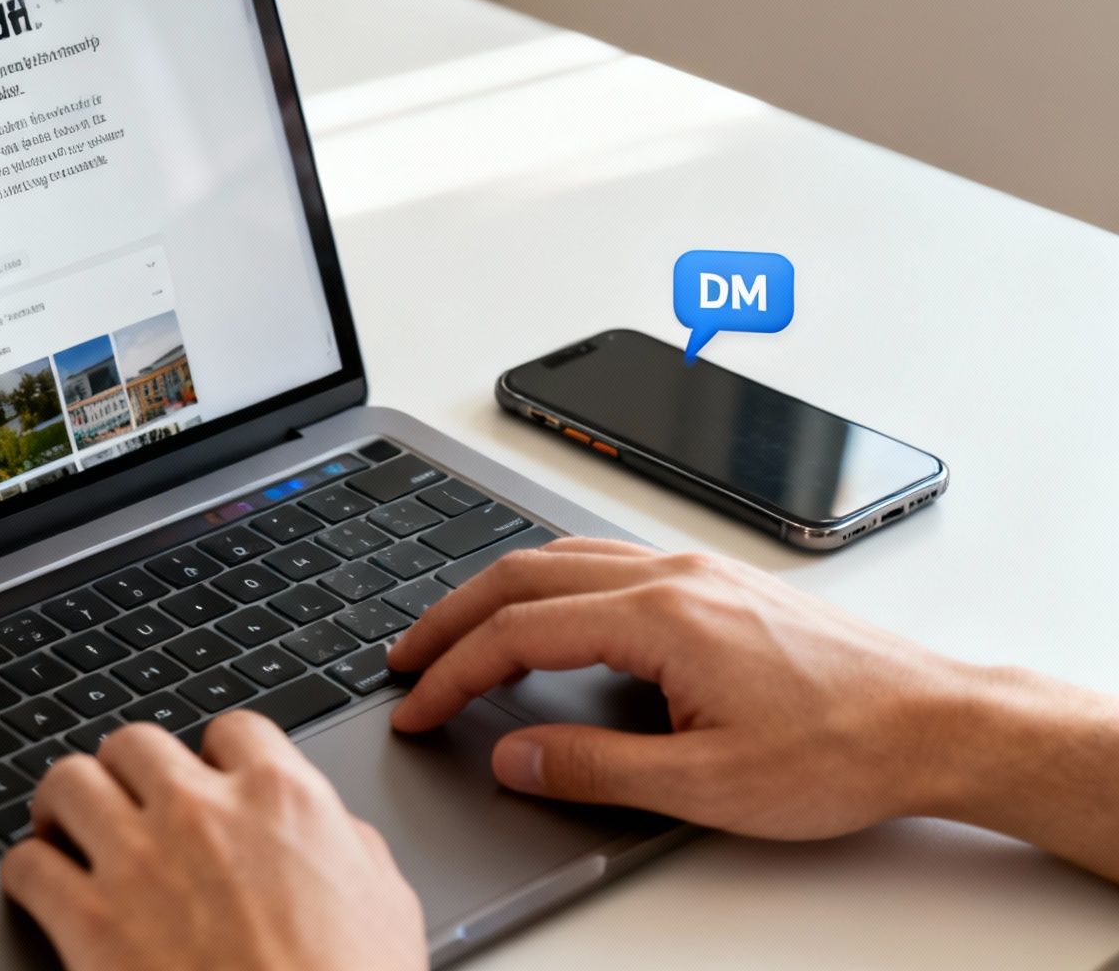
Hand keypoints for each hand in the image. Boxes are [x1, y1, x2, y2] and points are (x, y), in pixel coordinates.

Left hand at [0, 713, 424, 970]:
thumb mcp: (385, 905)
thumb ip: (349, 846)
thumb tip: (333, 831)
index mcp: (283, 801)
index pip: (232, 728)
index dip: (213, 755)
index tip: (204, 778)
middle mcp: (204, 814)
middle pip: (135, 742)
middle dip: (128, 772)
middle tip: (126, 802)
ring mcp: (140, 862)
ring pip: (68, 781)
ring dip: (66, 804)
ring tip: (68, 829)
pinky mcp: (88, 922)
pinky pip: (27, 864)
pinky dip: (28, 873)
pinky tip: (42, 889)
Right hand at [385, 537, 1118, 882]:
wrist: (939, 723)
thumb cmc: (844, 750)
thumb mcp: (709, 785)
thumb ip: (596, 769)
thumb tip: (515, 757)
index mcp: (660, 617)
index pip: (518, 632)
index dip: (452, 672)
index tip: (416, 706)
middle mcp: (671, 577)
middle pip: (523, 575)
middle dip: (450, 617)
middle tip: (404, 660)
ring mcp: (696, 571)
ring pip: (561, 557)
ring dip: (495, 594)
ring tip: (455, 635)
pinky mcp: (717, 582)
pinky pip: (603, 561)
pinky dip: (547, 584)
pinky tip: (546, 615)